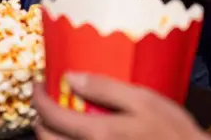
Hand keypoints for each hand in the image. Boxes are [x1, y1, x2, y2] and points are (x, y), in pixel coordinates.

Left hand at [33, 74, 208, 139]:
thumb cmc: (172, 131)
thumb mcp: (143, 100)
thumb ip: (105, 88)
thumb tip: (71, 77)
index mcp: (98, 133)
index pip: (51, 116)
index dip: (38, 98)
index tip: (38, 85)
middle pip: (47, 138)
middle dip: (40, 119)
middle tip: (47, 101)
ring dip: (52, 134)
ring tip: (61, 118)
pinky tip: (79, 133)